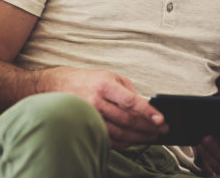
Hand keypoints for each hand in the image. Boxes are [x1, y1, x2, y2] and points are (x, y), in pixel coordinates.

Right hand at [40, 67, 166, 147]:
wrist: (57, 85)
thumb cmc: (88, 80)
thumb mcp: (110, 75)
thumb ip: (129, 89)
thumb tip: (146, 106)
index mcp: (104, 85)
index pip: (130, 101)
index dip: (148, 112)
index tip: (161, 119)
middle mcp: (96, 101)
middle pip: (127, 120)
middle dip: (148, 127)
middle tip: (162, 130)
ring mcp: (89, 116)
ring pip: (119, 133)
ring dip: (138, 137)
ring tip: (151, 136)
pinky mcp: (85, 127)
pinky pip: (108, 139)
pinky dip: (124, 142)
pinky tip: (134, 140)